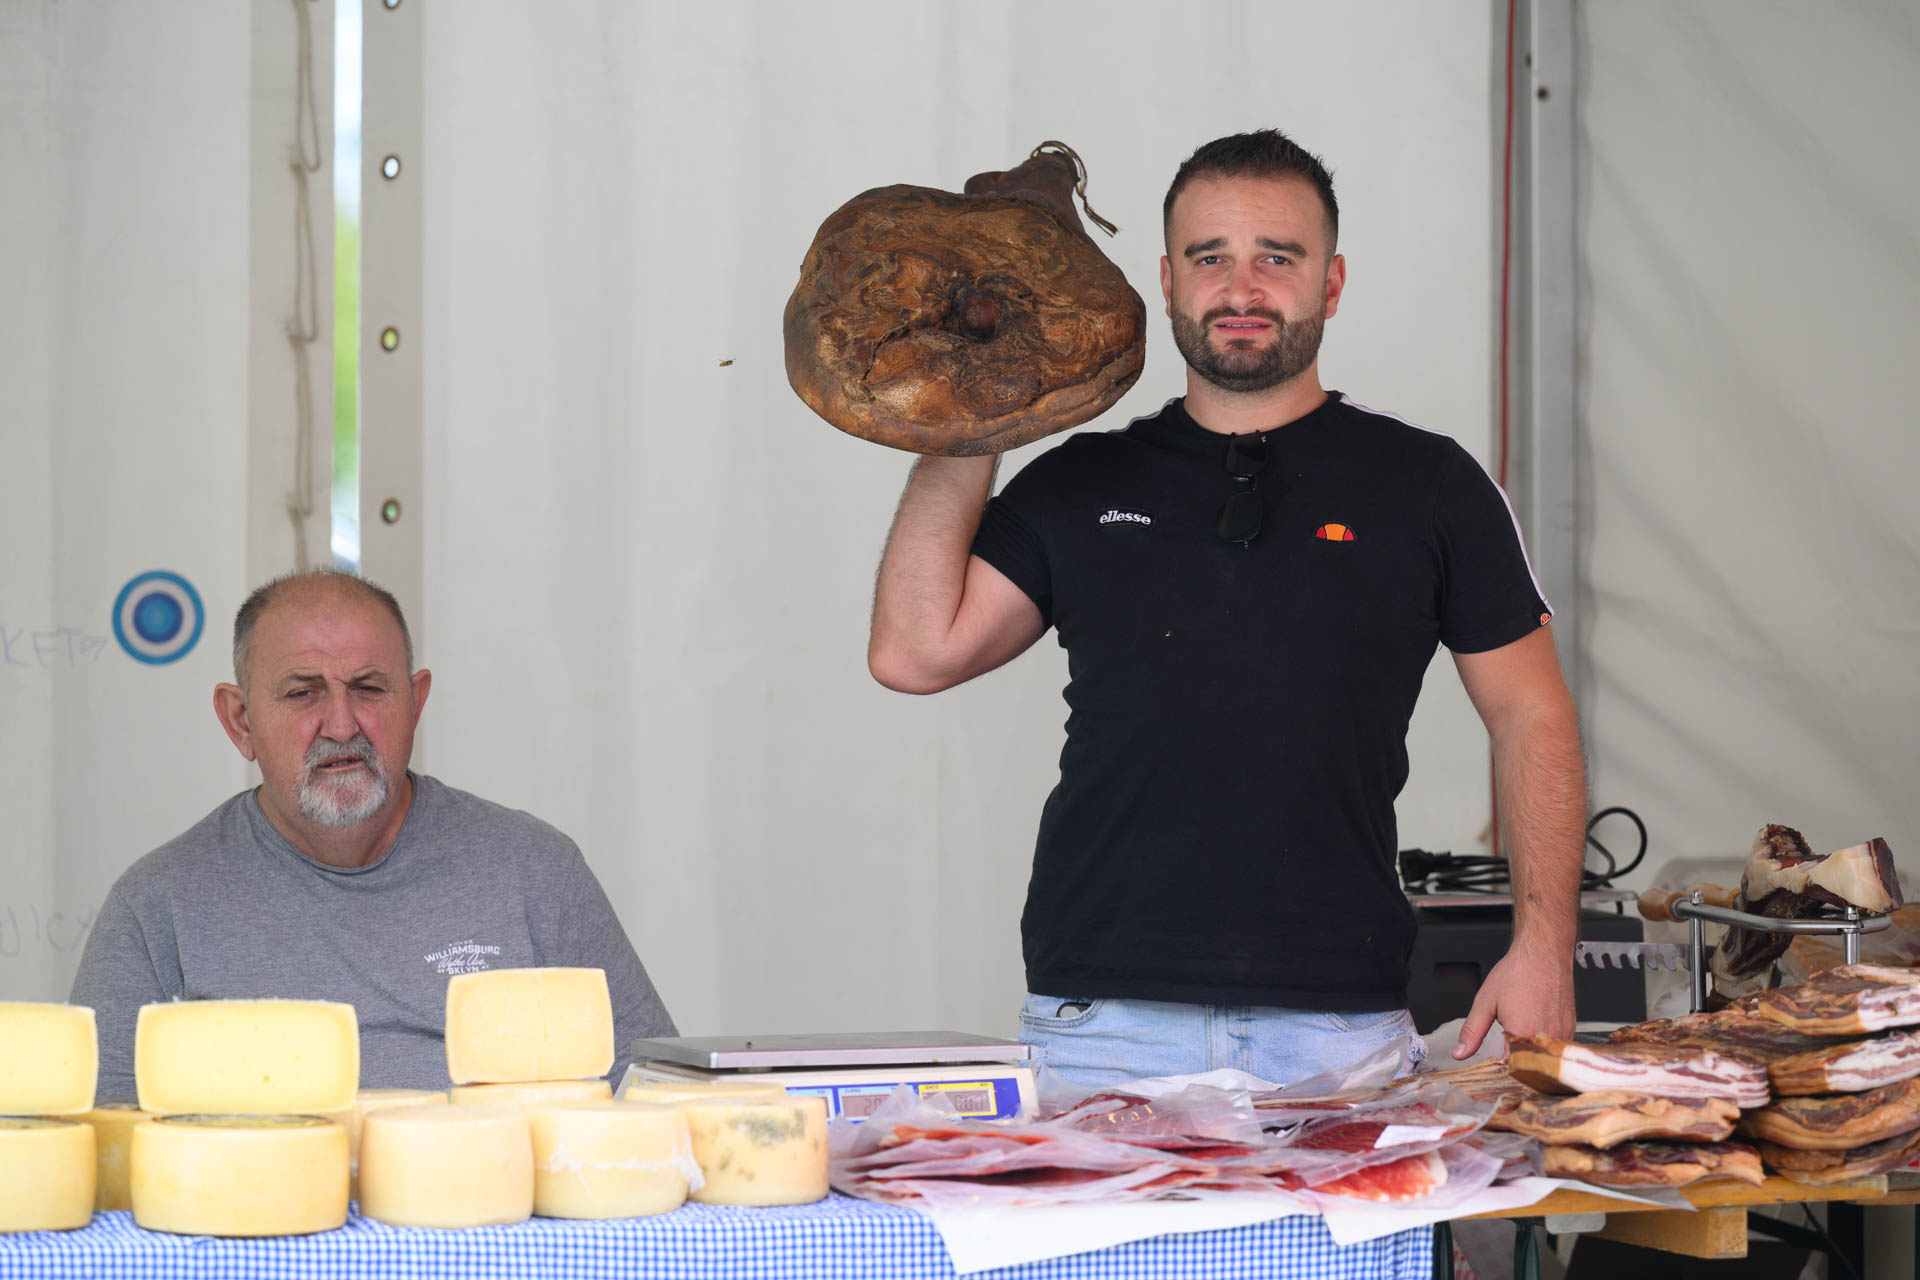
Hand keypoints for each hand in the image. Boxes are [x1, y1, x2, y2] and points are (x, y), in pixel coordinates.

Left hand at [1452, 940, 1575, 1058]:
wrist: (1544, 954)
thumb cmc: (1518, 973)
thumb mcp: (1485, 1002)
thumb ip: (1472, 1031)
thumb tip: (1460, 1053)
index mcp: (1521, 1033)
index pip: (1509, 1069)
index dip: (1499, 1068)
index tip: (1493, 1060)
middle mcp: (1545, 1037)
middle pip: (1528, 1066)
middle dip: (1515, 1059)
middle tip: (1508, 1037)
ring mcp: (1562, 1034)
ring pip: (1543, 1058)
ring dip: (1530, 1051)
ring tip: (1523, 1027)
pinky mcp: (1571, 1030)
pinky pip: (1555, 1047)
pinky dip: (1544, 1043)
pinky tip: (1536, 1025)